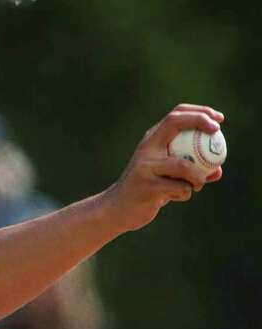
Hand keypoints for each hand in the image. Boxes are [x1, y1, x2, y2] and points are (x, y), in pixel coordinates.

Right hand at [103, 104, 223, 231]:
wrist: (116, 210)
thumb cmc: (146, 191)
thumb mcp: (168, 177)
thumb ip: (190, 170)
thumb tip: (217, 170)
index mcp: (151, 142)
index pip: (175, 116)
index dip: (198, 112)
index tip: (218, 120)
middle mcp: (146, 149)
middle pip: (175, 123)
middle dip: (200, 120)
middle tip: (216, 130)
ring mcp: (145, 168)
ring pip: (184, 165)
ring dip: (198, 176)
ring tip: (199, 184)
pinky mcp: (148, 187)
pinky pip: (179, 188)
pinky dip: (185, 193)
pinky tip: (177, 197)